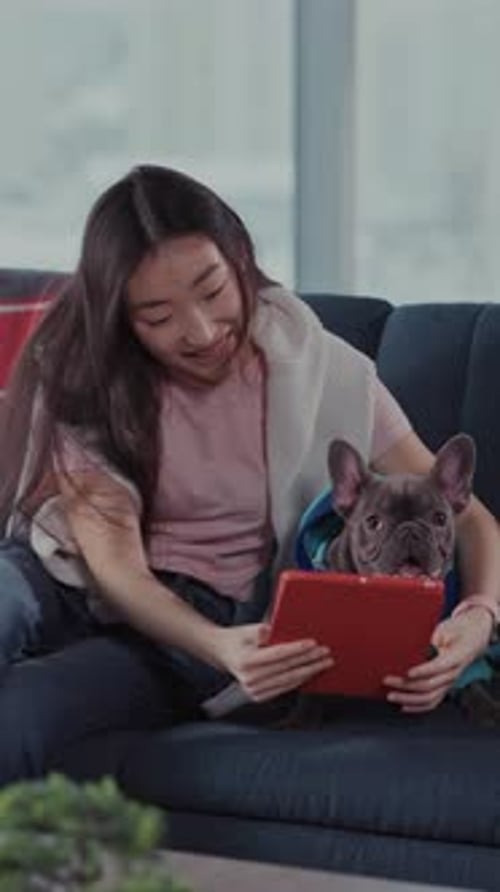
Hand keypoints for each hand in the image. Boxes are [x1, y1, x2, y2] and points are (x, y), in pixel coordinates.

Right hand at [215, 623, 333, 702]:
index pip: (278, 654)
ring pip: (289, 681)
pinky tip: (310, 672)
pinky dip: (300, 680)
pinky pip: (285, 687)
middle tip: (325, 653)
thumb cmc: (237, 639)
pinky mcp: (259, 696)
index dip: (297, 649)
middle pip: (287, 669)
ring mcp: (254, 690)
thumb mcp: (246, 630)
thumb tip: (274, 631)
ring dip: (309, 671)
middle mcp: (250, 679)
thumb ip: (261, 631)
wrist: (222, 654)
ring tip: (323, 663)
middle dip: (309, 661)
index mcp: (246, 661)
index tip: (313, 643)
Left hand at [383, 608, 492, 712]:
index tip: (407, 672)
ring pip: (429, 698)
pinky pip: (432, 702)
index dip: (423, 671)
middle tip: (387, 680)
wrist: (472, 637)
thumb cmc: (457, 630)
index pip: (439, 667)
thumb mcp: (445, 629)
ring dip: (408, 699)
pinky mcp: (444, 687)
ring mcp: (449, 683)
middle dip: (407, 685)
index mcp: (456, 657)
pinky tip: (403, 706)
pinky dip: (417, 707)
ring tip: (391, 695)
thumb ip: (430, 640)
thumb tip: (410, 648)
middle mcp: (453, 673)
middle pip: (430, 685)